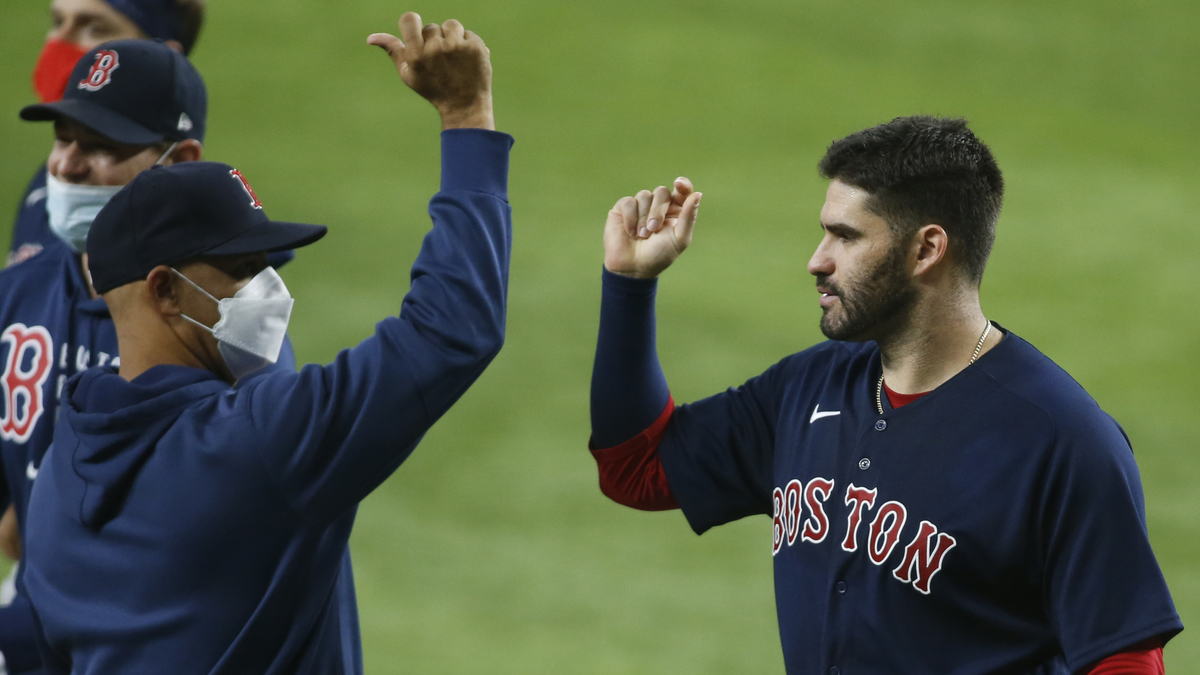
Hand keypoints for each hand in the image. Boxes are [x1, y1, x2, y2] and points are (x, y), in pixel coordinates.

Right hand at [368, 12, 494, 129]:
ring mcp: (457, 47)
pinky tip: (467, 61)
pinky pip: (468, 33)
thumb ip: (393, 51)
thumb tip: (371, 37)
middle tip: (441, 63)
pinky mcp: (475, 47)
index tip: (419, 35)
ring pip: (450, 25)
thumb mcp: (409, 74)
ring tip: (454, 59)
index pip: (409, 19)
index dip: (413, 24)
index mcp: (416, 55)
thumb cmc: (433, 90)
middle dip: (435, 40)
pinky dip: (468, 44)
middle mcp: (436, 49)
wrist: (465, 105)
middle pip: (431, 27)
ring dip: (452, 38)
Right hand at [603, 177, 701, 278]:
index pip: (682, 191)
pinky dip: (631, 218)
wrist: (634, 267)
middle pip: (662, 192)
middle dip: (658, 211)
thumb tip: (698, 194)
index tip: (678, 184)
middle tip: (653, 229)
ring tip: (642, 235)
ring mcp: (641, 206)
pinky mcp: (623, 209)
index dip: (682, 185)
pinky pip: (628, 202)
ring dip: (644, 217)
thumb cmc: (660, 255)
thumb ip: (689, 216)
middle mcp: (658, 206)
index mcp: (675, 211)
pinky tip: (631, 232)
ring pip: (644, 195)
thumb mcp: (679, 238)